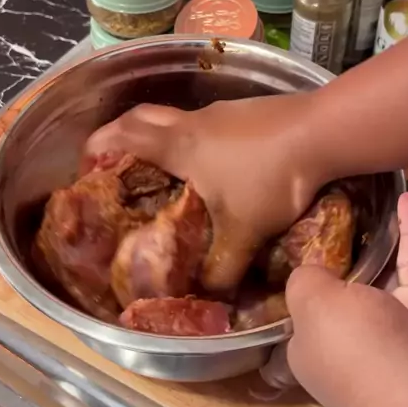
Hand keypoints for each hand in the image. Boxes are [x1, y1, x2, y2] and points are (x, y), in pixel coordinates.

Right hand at [82, 94, 324, 290]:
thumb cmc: (270, 178)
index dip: (98, 148)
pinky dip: (197, 140)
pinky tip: (218, 165)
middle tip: (116, 162)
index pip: (122, 136)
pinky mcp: (245, 112)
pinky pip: (207, 123)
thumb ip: (222, 269)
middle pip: (141, 116)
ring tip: (168, 171)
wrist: (320, 132)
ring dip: (163, 138)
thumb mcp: (244, 233)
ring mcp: (220, 112)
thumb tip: (209, 295)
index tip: (87, 168)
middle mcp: (193, 122)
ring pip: (177, 118)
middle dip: (120, 135)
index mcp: (179, 146)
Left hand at [262, 193, 407, 406]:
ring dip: (381, 232)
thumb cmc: (358, 350)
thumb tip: (310, 266)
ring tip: (374, 192)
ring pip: (382, 268)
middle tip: (339, 200)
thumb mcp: (311, 307)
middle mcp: (347, 335)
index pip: (296, 306)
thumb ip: (303, 278)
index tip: (294, 229)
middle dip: (344, 243)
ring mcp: (389, 323)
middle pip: (342, 282)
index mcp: (309, 345)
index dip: (296, 269)